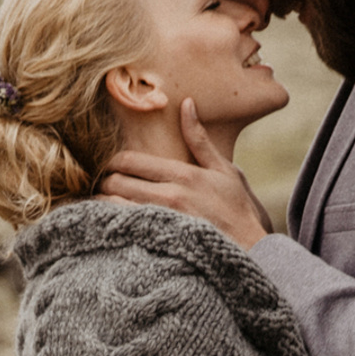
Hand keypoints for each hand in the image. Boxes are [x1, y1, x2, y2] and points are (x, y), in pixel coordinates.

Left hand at [99, 100, 272, 247]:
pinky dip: (111, 224)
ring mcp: (162, 222)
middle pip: (115, 182)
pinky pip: (122, 229)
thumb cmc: (238, 210)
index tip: (111, 166)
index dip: (113, 162)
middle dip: (104, 182)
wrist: (252, 251)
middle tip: (102, 185)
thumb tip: (186, 104)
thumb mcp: (224, 169)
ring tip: (102, 204)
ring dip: (103, 204)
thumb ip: (199, 139)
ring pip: (113, 206)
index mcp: (182, 175)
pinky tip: (111, 225)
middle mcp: (169, 196)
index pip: (130, 160)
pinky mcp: (157, 244)